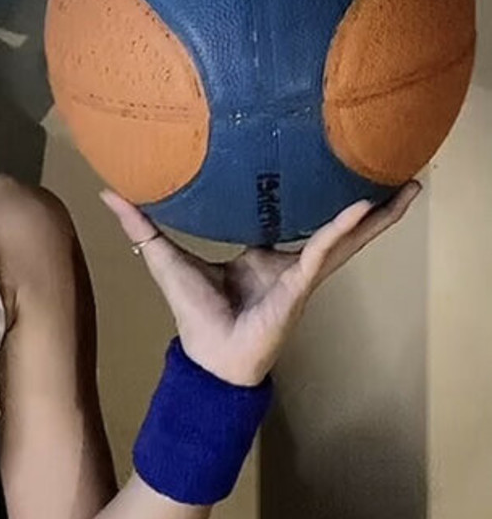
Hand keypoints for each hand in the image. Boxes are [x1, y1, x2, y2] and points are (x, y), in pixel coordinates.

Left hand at [101, 182, 420, 385]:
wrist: (206, 358)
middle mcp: (291, 262)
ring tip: (410, 188)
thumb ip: (142, 224)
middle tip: (401, 171)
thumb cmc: (193, 313)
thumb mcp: (164, 257)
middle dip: (370, 201)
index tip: (333, 160)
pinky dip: (341, 232)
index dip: (316, 191)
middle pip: (338, 224)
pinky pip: (324, 253)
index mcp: (265, 254)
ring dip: (378, 216)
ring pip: (347, 238)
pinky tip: (362, 209)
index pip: (297, 214)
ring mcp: (302, 275)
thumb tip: (108, 192)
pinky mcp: (300, 286)